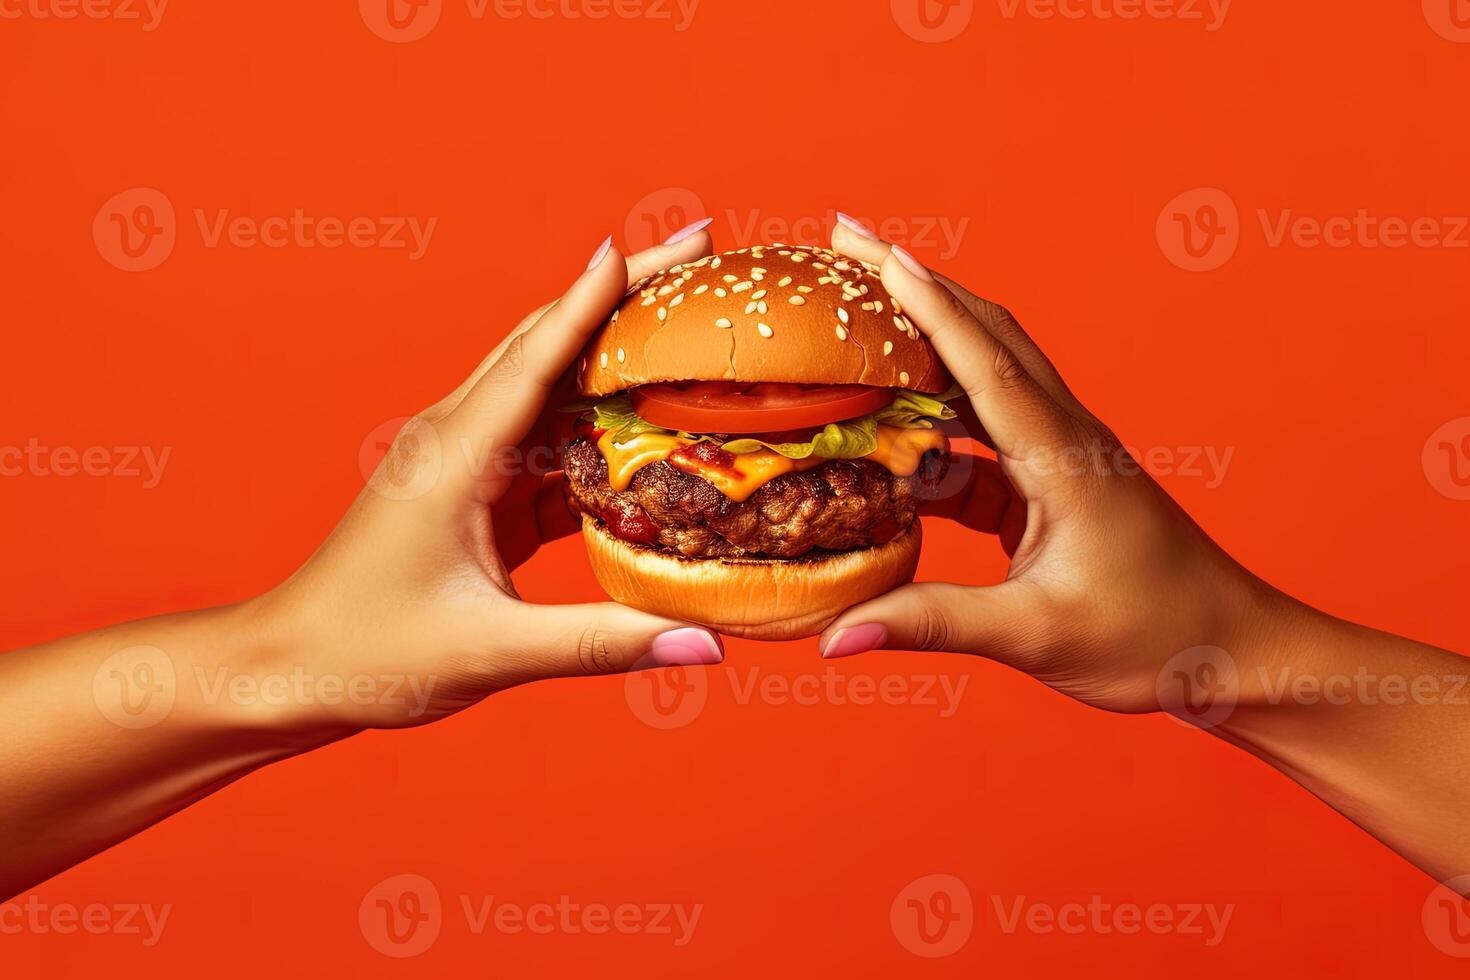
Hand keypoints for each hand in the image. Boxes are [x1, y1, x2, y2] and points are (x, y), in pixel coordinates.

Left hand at [251, 230, 726, 732]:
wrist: (291, 669)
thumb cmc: (369, 656)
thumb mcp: (493, 653)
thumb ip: (603, 641)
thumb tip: (707, 647)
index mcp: (454, 457)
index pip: (537, 358)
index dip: (594, 298)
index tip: (648, 245)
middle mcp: (457, 439)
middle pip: (549, 345)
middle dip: (622, 295)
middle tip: (695, 254)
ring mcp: (466, 463)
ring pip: (552, 390)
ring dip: (616, 360)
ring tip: (689, 329)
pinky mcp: (476, 495)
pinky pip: (549, 446)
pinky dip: (600, 434)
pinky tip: (652, 434)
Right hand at [818, 219, 1285, 713]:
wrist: (1232, 651)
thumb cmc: (1156, 636)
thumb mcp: (1036, 635)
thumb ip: (933, 624)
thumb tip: (835, 635)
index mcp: (1064, 458)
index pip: (984, 364)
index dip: (926, 306)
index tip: (873, 253)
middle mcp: (1063, 437)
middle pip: (984, 336)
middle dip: (915, 286)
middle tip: (846, 243)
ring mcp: (1058, 456)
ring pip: (982, 377)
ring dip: (922, 343)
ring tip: (853, 314)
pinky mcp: (1050, 485)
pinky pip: (980, 436)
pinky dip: (932, 423)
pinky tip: (887, 436)